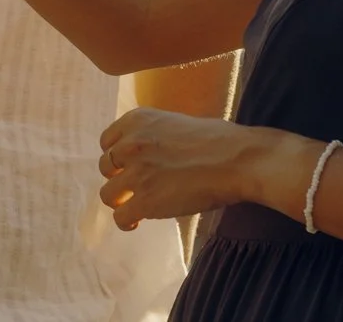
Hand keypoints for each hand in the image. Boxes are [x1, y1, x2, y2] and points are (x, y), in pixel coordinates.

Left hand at [97, 109, 305, 230]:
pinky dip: (127, 222)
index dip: (117, 158)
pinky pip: (120, 217)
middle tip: (137, 188)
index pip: (107, 142)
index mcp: (137, 120)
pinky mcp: (146, 200)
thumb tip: (148, 151)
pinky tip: (137, 223)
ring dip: (121, 201)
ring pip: (108, 195)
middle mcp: (130, 144)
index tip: (129, 167)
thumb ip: (153, 135)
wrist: (238, 160)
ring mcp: (136, 172)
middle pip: (105, 168)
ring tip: (136, 206)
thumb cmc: (219, 141)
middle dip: (119, 179)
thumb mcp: (175, 122)